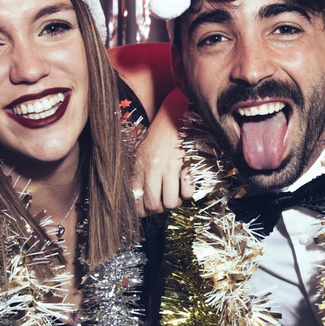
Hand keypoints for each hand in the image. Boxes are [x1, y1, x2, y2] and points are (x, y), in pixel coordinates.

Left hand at [133, 90, 193, 214]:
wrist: (176, 114)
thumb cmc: (160, 135)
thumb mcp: (142, 153)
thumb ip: (139, 174)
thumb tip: (138, 199)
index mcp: (138, 167)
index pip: (135, 201)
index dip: (142, 211)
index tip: (147, 210)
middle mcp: (151, 168)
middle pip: (153, 205)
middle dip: (160, 208)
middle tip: (164, 201)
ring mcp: (168, 167)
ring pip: (170, 203)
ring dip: (175, 201)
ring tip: (176, 192)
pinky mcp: (185, 164)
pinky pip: (187, 193)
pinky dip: (188, 192)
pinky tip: (186, 183)